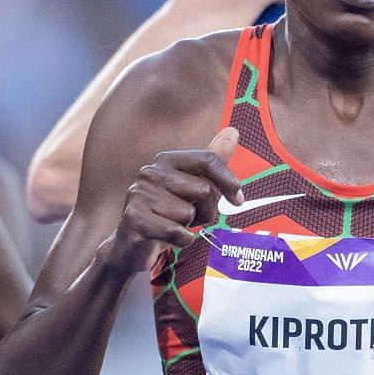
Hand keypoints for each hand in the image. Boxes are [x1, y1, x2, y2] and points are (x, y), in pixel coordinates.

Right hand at [103, 126, 240, 270]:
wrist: (134, 244)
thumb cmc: (168, 213)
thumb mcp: (193, 186)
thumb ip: (212, 161)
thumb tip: (233, 130)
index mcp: (166, 160)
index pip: (207, 160)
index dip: (228, 180)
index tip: (239, 200)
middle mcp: (151, 172)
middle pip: (204, 190)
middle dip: (206, 210)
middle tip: (190, 218)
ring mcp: (140, 195)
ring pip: (189, 214)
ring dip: (188, 226)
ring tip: (172, 224)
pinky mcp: (135, 219)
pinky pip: (177, 232)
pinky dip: (181, 240)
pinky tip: (168, 237)